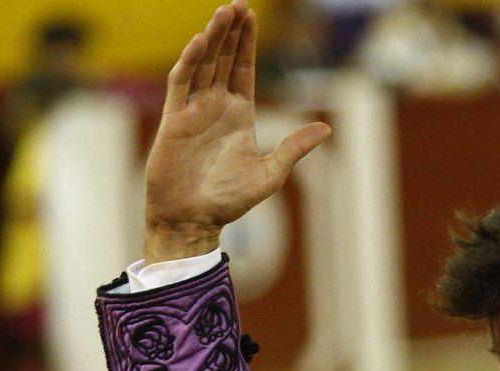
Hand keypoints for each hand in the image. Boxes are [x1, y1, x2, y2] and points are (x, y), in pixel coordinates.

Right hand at [143, 0, 330, 262]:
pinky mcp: (173, 119)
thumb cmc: (229, 201)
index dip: (246, 43)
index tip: (251, 16)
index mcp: (239, 114)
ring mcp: (193, 110)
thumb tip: (327, 128)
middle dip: (230, 31)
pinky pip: (181, 83)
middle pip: (223, 59)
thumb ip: (294, 148)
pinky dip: (190, 62)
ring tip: (223, 13)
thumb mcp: (271, 174)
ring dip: (213, 39)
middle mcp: (215, 106)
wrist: (193, 220)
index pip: (243, 69)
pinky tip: (201, 43)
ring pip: (203, 64)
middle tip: (238, 3)